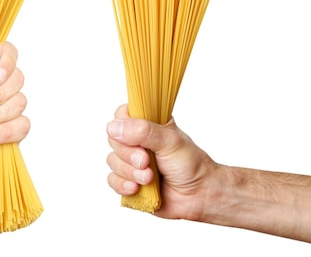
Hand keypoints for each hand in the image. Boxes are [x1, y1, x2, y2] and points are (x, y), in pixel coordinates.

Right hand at [105, 104, 217, 220]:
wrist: (198, 196)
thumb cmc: (191, 165)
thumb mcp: (170, 142)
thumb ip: (144, 132)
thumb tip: (114, 128)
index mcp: (148, 124)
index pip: (122, 115)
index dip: (123, 126)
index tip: (136, 138)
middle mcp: (137, 141)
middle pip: (113, 140)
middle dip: (129, 155)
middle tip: (147, 161)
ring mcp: (131, 161)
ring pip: (112, 161)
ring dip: (129, 172)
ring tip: (149, 178)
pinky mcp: (128, 180)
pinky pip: (112, 180)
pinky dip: (123, 185)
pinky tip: (137, 188)